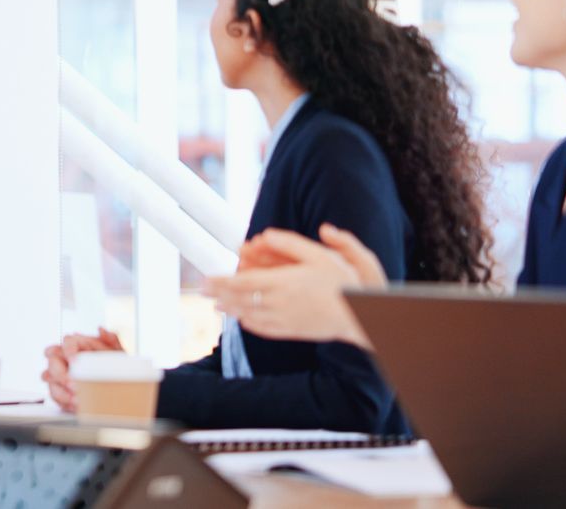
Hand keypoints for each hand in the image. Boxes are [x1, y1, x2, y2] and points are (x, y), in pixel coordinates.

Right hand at [40, 328, 122, 411]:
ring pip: (48, 377)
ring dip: (61, 389)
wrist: (119, 390)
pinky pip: (53, 394)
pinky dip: (63, 401)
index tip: (75, 362)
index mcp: (78, 345)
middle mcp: (66, 357)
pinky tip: (75, 404)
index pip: (66, 341)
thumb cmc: (116, 369)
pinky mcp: (60, 390)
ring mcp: (60, 374)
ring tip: (76, 398)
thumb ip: (112, 340)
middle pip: (52, 360)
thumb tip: (102, 330)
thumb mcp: (119, 354)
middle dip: (61, 374)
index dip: (68, 351)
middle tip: (74, 384)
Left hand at [203, 225, 380, 347]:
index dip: (221, 282)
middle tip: (201, 291)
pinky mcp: (292, 331)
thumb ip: (291, 243)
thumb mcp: (321, 255)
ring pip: (249, 315)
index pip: (243, 282)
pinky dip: (249, 324)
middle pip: (241, 299)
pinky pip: (264, 329)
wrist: (364, 315)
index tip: (205, 279)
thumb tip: (266, 233)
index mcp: (284, 282)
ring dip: (230, 310)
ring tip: (215, 306)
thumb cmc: (344, 282)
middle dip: (219, 295)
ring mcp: (285, 320)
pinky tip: (241, 320)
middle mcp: (280, 303)